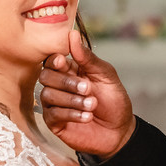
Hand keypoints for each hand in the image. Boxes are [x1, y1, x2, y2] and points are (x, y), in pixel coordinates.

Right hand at [38, 30, 134, 159]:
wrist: (120, 131)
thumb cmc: (114, 101)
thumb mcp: (106, 75)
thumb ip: (88, 58)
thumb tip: (72, 35)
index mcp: (70, 70)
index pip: (52, 60)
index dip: (54, 61)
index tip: (63, 62)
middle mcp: (59, 85)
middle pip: (46, 76)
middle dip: (66, 82)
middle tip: (88, 89)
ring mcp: (55, 104)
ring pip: (48, 95)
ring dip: (72, 100)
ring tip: (92, 105)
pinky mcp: (55, 123)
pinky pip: (53, 114)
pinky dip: (71, 114)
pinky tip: (87, 116)